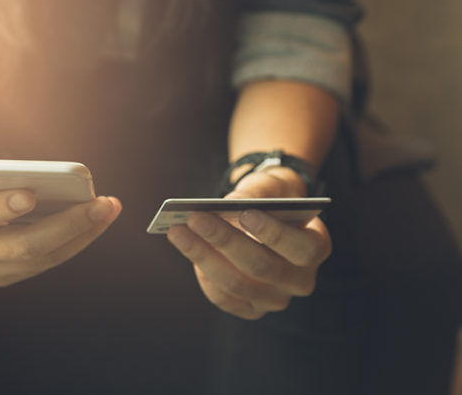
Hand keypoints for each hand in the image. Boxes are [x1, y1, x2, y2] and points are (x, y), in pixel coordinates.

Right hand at [0, 131, 121, 286]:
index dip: (0, 209)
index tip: (31, 194)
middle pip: (19, 246)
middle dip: (64, 225)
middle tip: (99, 204)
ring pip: (40, 258)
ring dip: (79, 235)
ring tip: (107, 209)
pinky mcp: (8, 270)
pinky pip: (47, 260)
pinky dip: (75, 240)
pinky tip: (98, 219)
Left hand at [166, 168, 330, 319]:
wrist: (266, 217)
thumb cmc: (269, 198)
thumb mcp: (269, 186)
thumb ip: (254, 192)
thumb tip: (225, 204)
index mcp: (317, 247)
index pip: (301, 248)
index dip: (274, 233)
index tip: (245, 213)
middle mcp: (301, 280)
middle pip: (262, 267)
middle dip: (224, 240)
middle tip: (195, 217)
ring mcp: (276, 299)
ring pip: (237, 284)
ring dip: (202, 256)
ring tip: (178, 231)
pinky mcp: (251, 310)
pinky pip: (223, 298)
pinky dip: (203, 274)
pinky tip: (186, 248)